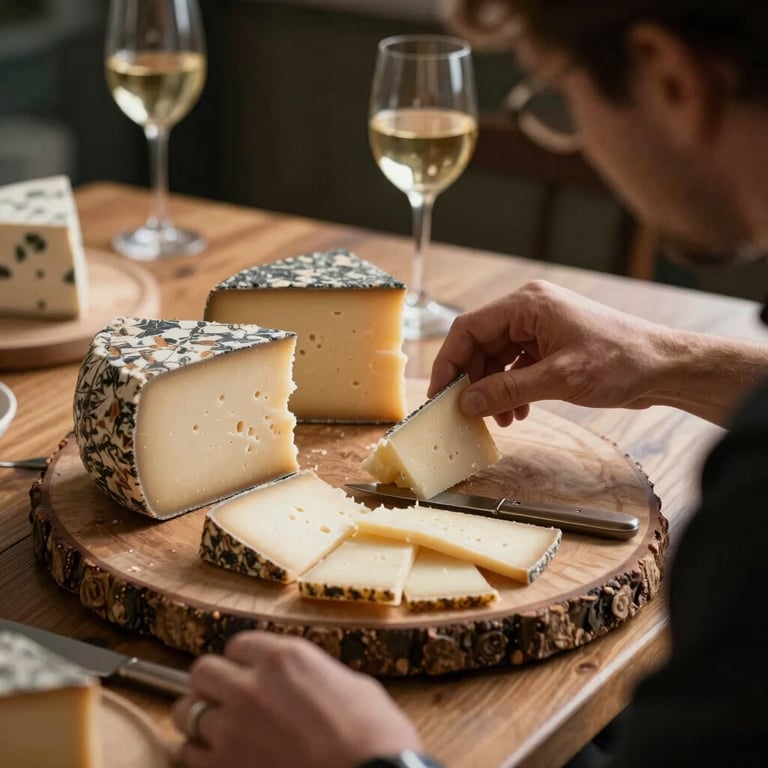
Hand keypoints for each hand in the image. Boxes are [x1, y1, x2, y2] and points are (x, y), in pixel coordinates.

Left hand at [172, 631, 421, 767]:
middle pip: (203, 670)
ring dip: (201, 717)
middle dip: (213, 682)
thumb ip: (313, 676)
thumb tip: (304, 684)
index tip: (248, 670)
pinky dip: (199, 754)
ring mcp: (232, 729)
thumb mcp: (349, 684)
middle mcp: (250, 686)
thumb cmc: (373, 734)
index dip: (244, 659)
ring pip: (187, 711)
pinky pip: (188, 754)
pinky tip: (218, 757)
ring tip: (217, 728)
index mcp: (284, 657)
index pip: (239, 644)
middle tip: (226, 695)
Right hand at [429, 280, 668, 425]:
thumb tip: (467, 402)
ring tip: (499, 419)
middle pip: (480, 345)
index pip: (469, 328)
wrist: (663, 368)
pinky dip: (511, 390)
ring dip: (492, 390)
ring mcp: (539, 328)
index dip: (449, 362)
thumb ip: (507, 389)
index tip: (439, 394)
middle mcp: (529, 311)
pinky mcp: (549, 346)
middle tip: (466, 413)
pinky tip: (517, 413)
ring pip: (497, 359)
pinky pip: (516, 367)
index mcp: (528, 304)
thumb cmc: (621, 361)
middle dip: (473, 381)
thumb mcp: (559, 378)